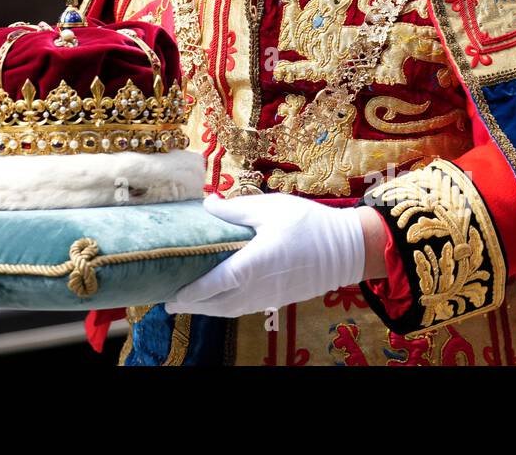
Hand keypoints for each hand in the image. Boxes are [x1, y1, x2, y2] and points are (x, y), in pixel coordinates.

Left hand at [163, 192, 367, 317]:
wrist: (347, 248)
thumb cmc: (309, 224)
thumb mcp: (271, 208)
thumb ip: (236, 210)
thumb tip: (207, 205)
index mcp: (256, 263)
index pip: (217, 283)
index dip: (193, 291)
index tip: (172, 294)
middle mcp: (260, 286)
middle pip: (219, 304)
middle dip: (192, 305)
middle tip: (168, 303)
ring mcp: (270, 296)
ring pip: (231, 310)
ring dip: (207, 310)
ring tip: (187, 305)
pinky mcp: (279, 298)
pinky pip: (245, 308)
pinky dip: (225, 308)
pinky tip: (218, 302)